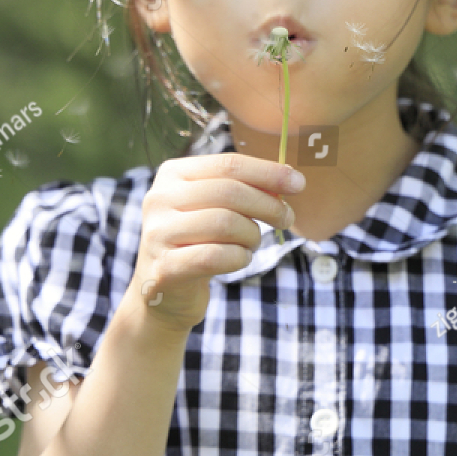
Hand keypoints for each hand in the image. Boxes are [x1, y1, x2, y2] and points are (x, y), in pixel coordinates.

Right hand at [127, 152, 304, 331]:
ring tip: (252, 243)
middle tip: (286, 219)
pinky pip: (216, 257)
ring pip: (226, 224)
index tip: (299, 184)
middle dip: (268, 206)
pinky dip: (239, 258)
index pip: (228, 165)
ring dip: (252, 236)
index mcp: (173, 174)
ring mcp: (157, 234)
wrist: (164, 290)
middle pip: (230, 192)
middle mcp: (158, 199)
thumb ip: (246, 189)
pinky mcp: (163, 268)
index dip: (268, 173)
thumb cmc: (199, 240)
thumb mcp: (216, 207)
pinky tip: (240, 259)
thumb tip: (290, 180)